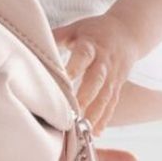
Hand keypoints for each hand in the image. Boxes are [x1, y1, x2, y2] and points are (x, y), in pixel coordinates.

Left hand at [52, 14, 141, 136]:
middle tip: (72, 112)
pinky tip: (96, 132)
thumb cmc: (95, 31)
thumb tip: (33, 41)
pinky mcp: (118, 86)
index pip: (83, 56)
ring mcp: (113, 75)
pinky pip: (112, 103)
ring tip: (83, 129)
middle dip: (85, 96)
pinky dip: (105, 118)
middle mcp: (105, 61)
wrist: (128, 33)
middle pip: (97, 79)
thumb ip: (57, 36)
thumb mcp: (76, 28)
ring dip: (95, 113)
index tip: (63, 80)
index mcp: (92, 44)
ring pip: (106, 95)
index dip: (74, 67)